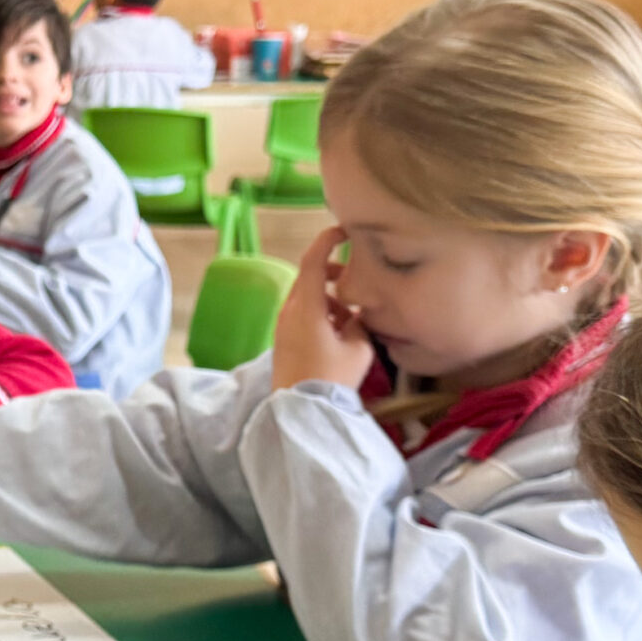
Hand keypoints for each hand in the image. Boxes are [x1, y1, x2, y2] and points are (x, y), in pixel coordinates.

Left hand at [272, 227, 374, 390]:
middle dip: (332, 272)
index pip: (313, 260)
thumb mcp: (358, 347)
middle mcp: (289, 311)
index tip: (343, 230)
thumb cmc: (331, 377)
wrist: (301, 410)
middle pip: (309, 277)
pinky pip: (301, 314)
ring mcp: (282, 325)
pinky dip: (319, 312)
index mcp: (307, 306)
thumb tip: (358, 313)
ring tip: (349, 316)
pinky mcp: (282, 339)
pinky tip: (337, 331)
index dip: (327, 240)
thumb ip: (359, 321)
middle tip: (354, 279)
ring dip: (328, 296)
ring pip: (306, 296)